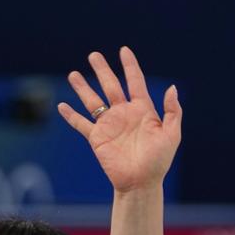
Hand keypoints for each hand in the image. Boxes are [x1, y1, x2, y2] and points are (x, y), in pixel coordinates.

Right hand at [57, 47, 181, 195]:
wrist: (140, 183)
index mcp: (142, 110)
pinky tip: (62, 106)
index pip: (135, 81)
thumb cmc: (158, 161)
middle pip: (110, 85)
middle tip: (93, 55)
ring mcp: (109, 125)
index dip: (130, 66)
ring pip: (93, 101)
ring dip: (83, 88)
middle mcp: (124, 114)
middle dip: (102, 70)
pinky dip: (71, 116)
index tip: (123, 51)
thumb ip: (173, 111)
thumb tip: (171, 87)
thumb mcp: (172, 134)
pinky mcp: (97, 139)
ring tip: (73, 74)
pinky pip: (82, 124)